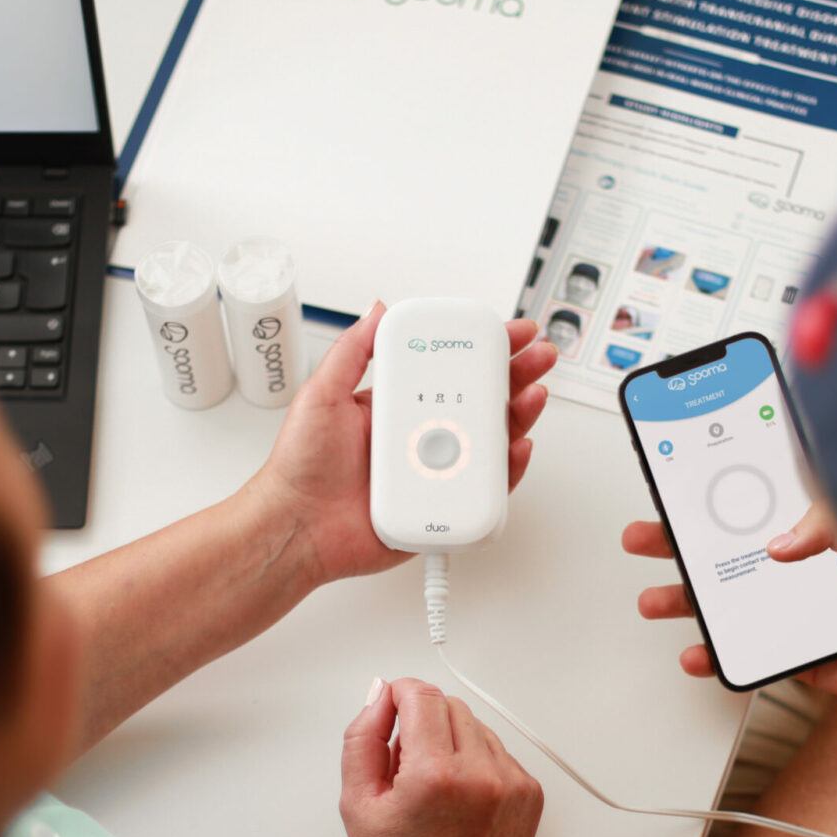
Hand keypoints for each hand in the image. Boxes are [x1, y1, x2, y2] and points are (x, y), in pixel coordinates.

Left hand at [247, 302, 556, 585]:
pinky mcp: (441, 507)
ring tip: (531, 396)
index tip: (507, 332)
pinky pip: (484, 489)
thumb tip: (377, 309)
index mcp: (397, 406)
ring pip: (488, 441)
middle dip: (516, 376)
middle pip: (480, 402)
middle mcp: (420, 436)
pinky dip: (506, 469)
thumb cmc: (301, 468)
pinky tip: (514, 447)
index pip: (449, 370)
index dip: (482, 350)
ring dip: (518, 416)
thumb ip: (352, 352)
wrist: (296, 527)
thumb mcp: (321, 394)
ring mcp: (434, 471)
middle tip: (539, 358)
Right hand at [340, 678, 543, 836]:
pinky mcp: (531, 794)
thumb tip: (379, 695)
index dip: (398, 694)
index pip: (421, 696)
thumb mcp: (357, 804)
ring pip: (476, 726)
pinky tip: (460, 802)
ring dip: (451, 742)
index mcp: (435, 775)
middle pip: (449, 705)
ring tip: (434, 791)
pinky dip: (476, 763)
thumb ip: (362, 739)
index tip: (389, 708)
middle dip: (423, 721)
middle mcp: (481, 774)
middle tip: (405, 767)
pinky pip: (498, 752)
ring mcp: (513, 784)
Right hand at [622, 503, 836, 709]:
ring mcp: (825, 614)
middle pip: (741, 554)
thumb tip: (778, 547)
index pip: (763, 501)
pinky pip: (773, 662)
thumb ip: (826, 522)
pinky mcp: (834, 660)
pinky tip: (705, 655)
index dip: (717, 497)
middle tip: (645, 541)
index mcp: (833, 527)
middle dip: (685, 549)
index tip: (676, 491)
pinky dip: (731, 661)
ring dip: (696, 606)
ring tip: (659, 601)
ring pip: (745, 608)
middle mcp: (826, 568)